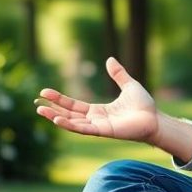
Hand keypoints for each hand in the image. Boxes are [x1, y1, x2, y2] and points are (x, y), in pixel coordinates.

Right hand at [35, 57, 159, 142]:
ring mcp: (98, 127)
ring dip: (56, 117)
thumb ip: (118, 74)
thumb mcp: (129, 85)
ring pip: (72, 123)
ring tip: (41, 110)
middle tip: (37, 103)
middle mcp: (95, 120)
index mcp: (98, 111)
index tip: (45, 92)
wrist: (155, 118)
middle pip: (69, 115)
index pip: (74, 106)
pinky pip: (83, 129)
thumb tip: (109, 59)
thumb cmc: (144, 105)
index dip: (59, 99)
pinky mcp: (104, 131)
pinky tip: (57, 119)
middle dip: (53, 109)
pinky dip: (69, 125)